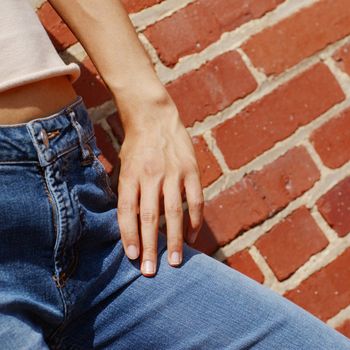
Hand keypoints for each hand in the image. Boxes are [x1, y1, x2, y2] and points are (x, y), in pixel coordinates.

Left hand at [116, 101, 203, 276]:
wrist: (154, 116)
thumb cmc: (136, 146)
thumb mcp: (124, 165)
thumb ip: (127, 191)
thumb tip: (130, 223)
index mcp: (131, 175)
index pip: (127, 211)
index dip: (129, 235)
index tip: (133, 257)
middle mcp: (151, 176)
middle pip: (150, 217)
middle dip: (150, 247)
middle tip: (151, 271)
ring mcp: (173, 173)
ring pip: (174, 213)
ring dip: (174, 240)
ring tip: (174, 262)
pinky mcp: (191, 171)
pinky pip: (195, 200)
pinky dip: (194, 221)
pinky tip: (192, 237)